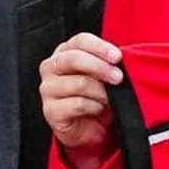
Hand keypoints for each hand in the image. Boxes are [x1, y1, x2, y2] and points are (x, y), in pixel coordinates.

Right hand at [38, 33, 123, 168]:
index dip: (100, 47)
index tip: (118, 57)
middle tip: (119, 77)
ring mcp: (48, 89)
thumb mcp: (102, 76)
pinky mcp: (51, 110)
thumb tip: (121, 59)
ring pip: (79, 83)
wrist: (87, 128)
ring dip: (101, 92)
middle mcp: (51, 67)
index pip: (80, 41)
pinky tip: (99, 108)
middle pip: (73, 59)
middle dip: (100, 67)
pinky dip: (95, 106)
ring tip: (110, 98)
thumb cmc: (95, 96)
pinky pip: (78, 104)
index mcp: (65, 52)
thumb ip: (107, 63)